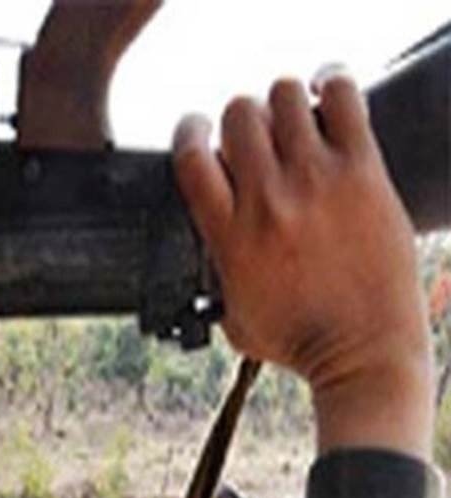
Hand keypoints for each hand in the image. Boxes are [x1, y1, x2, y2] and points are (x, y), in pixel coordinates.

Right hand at [173, 71, 432, 456]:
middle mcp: (266, 200)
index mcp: (228, 234)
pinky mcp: (362, 174)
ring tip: (295, 117)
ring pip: (284, 95)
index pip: (190, 155)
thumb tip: (207, 260)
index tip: (200, 134)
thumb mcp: (232, 315)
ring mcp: (315, 182)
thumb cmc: (300, 342)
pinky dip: (332, 84)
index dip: (191, 131)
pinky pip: (343, 99)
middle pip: (237, 115)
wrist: (365, 355)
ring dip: (284, 101)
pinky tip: (329, 95)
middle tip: (259, 135)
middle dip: (242, 118)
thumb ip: (213, 276)